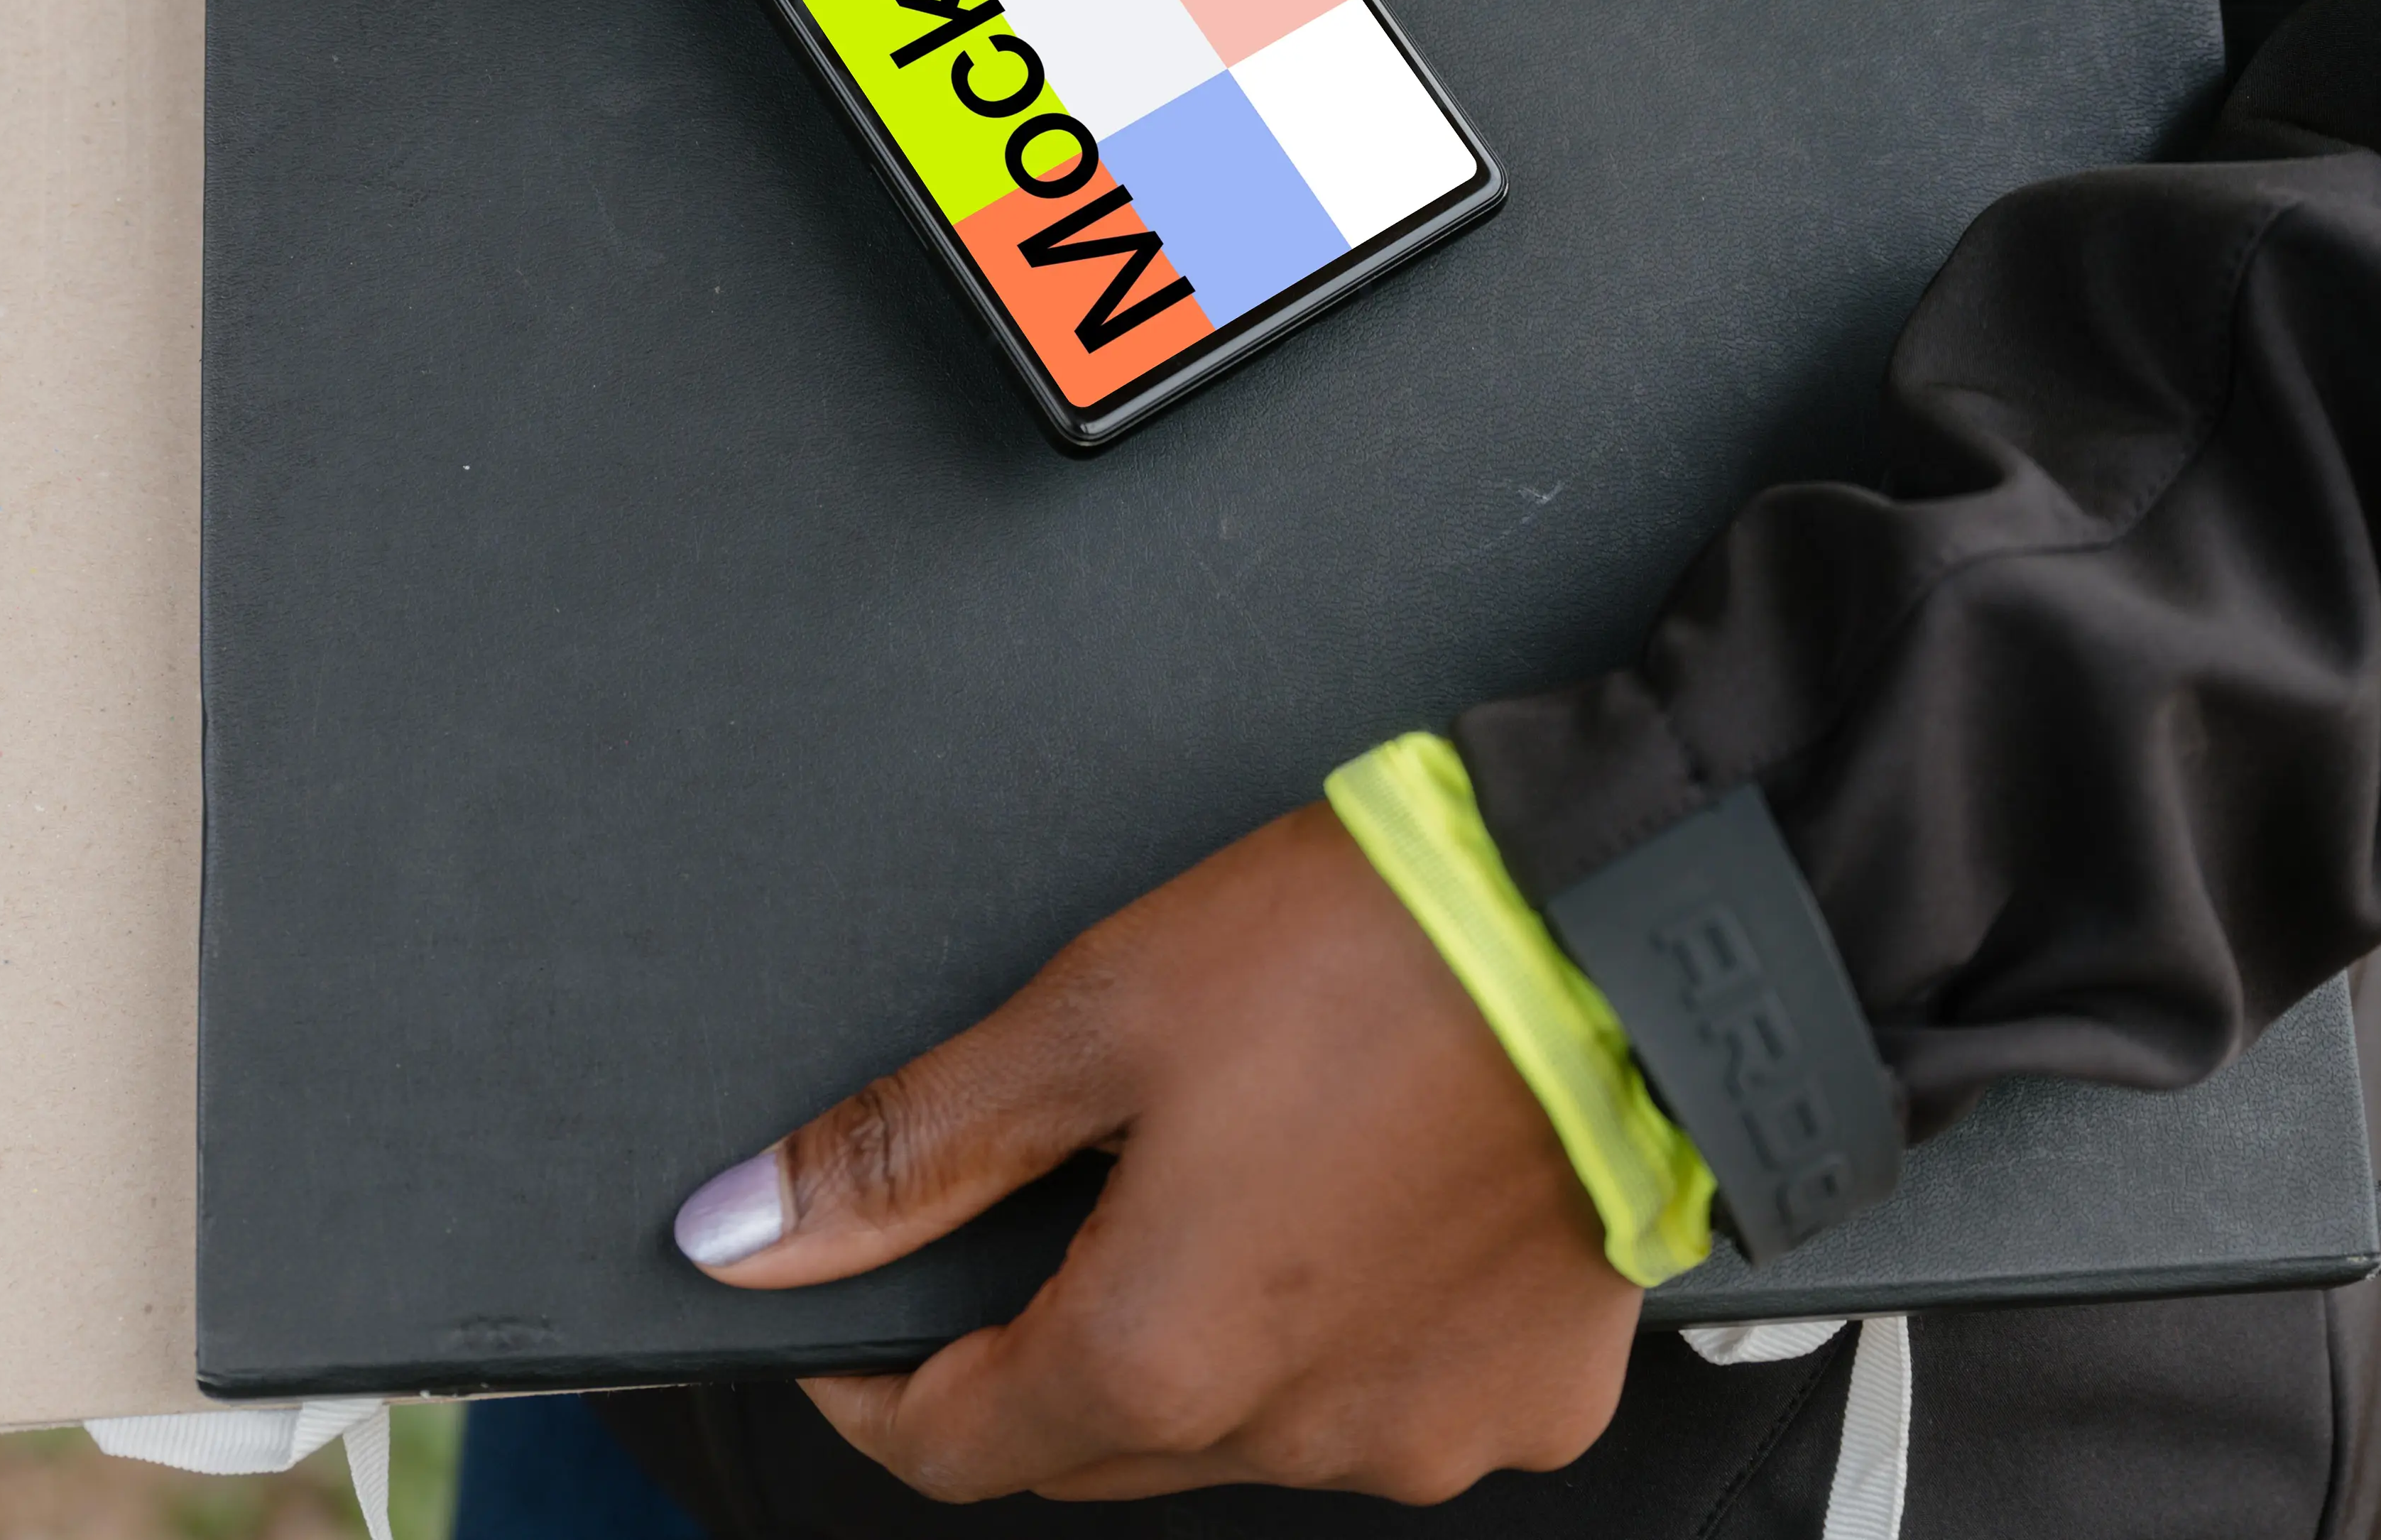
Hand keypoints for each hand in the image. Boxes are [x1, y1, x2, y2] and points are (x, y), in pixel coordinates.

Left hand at [671, 804, 1638, 1504]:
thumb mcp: (1097, 1011)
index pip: (951, 1448)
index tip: (851, 1310)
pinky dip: (1350, 1324)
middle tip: (1048, 1193)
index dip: (873, 1380)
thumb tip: (744, 1233)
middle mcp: (1300, 1438)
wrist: (1636, 932)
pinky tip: (1366, 1198)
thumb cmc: (1383, 949)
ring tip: (1235, 1161)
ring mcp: (1428, 1435)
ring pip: (1249, 1426)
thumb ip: (914, 1146)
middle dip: (1038, 1343)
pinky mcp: (1536, 1401)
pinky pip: (1393, 1397)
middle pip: (1095, 1442)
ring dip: (1203, 1335)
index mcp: (1165, 1360)